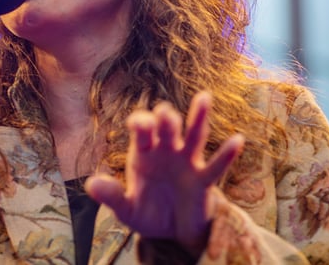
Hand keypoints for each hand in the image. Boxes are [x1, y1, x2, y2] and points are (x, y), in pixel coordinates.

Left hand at [85, 92, 243, 256]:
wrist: (173, 232)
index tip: (139, 125)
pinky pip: (216, 166)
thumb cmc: (148, 212)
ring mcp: (187, 163)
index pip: (141, 130)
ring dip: (199, 118)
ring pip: (194, 136)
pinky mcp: (203, 180)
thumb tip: (90, 184)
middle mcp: (166, 151)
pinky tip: (238, 140)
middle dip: (166, 119)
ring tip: (204, 97)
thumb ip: (111, 196)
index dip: (140, 123)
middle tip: (165, 114)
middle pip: (167, 127)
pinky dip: (227, 155)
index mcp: (144, 153)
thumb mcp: (126, 209)